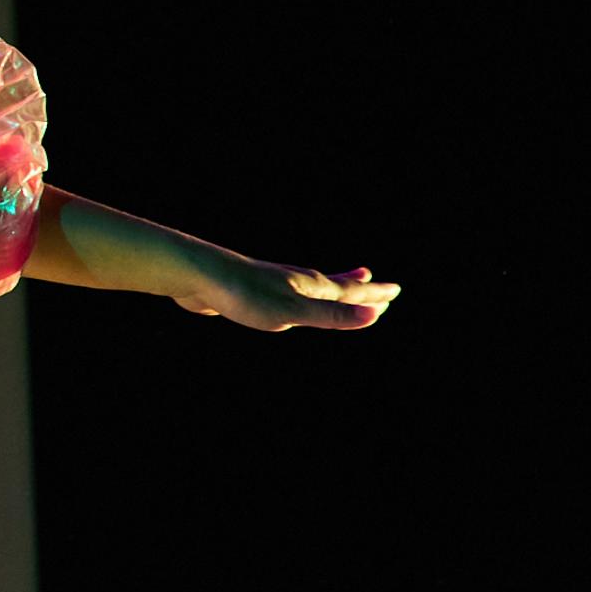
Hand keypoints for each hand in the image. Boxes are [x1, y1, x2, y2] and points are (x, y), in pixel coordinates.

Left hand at [170, 253, 399, 332]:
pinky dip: (296, 296)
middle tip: (371, 277)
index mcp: (307, 287)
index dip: (372, 294)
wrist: (196, 275)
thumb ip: (331, 316)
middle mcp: (292, 281)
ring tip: (331, 284)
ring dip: (325, 287)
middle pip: (330, 283)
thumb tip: (374, 315)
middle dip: (354, 285)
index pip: (348, 291)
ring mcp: (270, 283)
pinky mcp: (248, 291)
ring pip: (305, 287)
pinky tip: (282, 297)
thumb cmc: (245, 296)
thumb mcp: (293, 312)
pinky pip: (281, 295)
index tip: (394, 290)